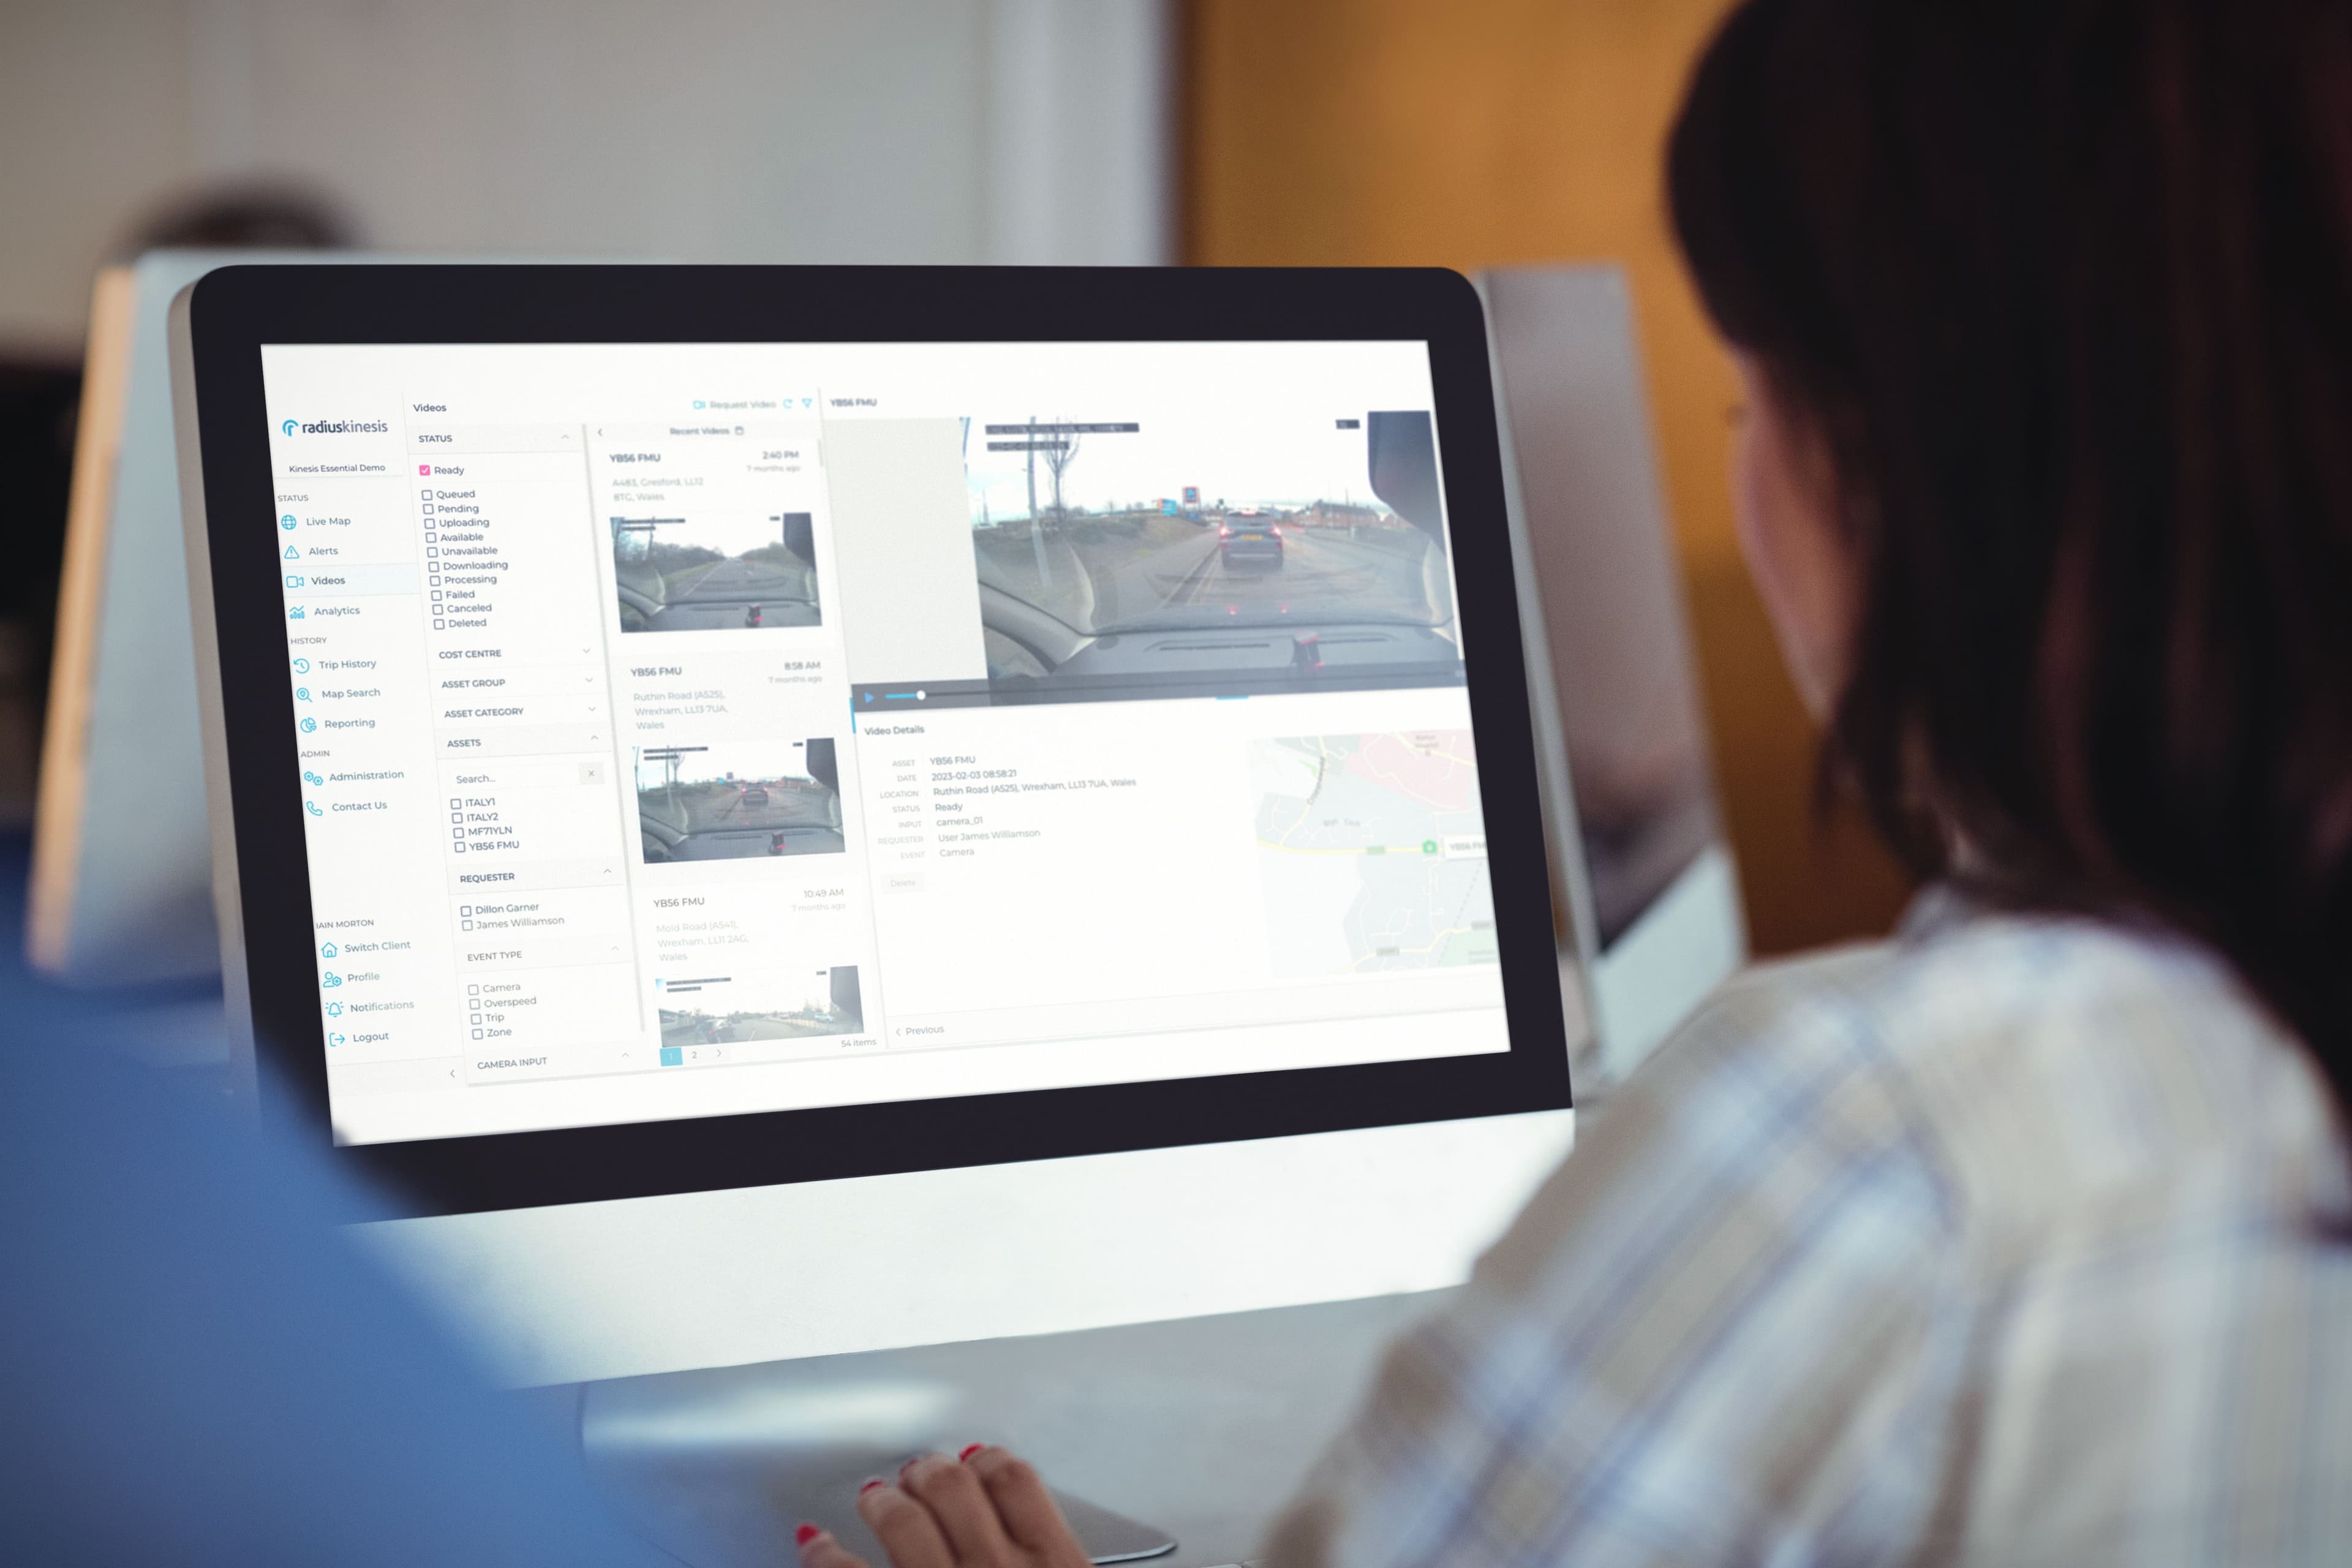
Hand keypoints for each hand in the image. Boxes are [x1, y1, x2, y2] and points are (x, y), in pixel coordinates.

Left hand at [796, 1446, 1090, 1567]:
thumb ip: (1056, 1562)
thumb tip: (1048, 1548)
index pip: (1015, 1478)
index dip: (988, 1460)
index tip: (976, 1458)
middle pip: (954, 1485)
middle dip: (929, 1471)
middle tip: (918, 1471)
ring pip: (902, 1518)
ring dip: (882, 1499)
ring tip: (873, 1495)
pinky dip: (823, 1553)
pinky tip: (815, 1542)